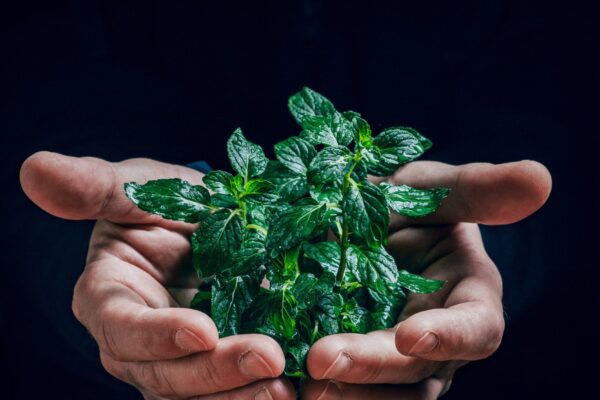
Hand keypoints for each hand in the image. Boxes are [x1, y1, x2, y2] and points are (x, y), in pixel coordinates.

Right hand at [20, 152, 294, 399]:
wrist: (203, 221)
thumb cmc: (164, 200)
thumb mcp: (138, 186)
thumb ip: (95, 185)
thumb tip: (35, 169)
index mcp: (107, 298)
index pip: (123, 327)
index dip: (158, 334)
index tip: (202, 330)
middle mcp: (135, 341)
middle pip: (165, 373)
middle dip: (215, 371)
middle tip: (270, 359)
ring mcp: (172, 360)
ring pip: (197, 395)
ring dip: (241, 395)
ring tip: (286, 387)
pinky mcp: (209, 367)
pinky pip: (226, 392)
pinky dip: (255, 392)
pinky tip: (292, 387)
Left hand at [303, 160, 551, 398]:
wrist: (361, 221)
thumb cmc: (409, 205)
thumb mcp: (434, 189)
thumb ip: (477, 190)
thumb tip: (540, 178)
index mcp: (467, 300)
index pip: (474, 330)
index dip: (447, 338)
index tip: (409, 335)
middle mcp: (434, 342)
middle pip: (416, 374)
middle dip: (372, 369)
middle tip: (321, 361)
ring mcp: (391, 359)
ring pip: (380, 396)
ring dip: (343, 393)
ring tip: (299, 383)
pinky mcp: (351, 364)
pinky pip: (340, 387)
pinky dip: (314, 387)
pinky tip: (278, 382)